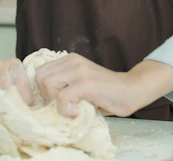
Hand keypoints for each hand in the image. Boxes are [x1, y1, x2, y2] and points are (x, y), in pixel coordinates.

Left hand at [34, 54, 172, 117]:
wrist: (132, 90)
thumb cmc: (106, 91)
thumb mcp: (80, 82)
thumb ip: (64, 83)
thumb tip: (44, 97)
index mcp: (69, 59)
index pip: (40, 71)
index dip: (44, 89)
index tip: (56, 101)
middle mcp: (72, 61)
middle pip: (39, 77)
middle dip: (47, 95)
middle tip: (63, 105)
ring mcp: (79, 70)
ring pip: (47, 83)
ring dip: (55, 101)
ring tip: (71, 107)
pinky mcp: (87, 83)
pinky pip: (63, 96)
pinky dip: (66, 109)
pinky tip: (77, 112)